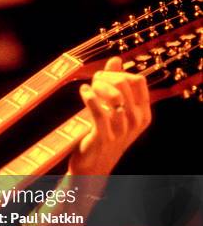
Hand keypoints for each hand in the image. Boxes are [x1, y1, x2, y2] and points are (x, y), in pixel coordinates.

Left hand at [68, 56, 151, 174]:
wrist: (94, 165)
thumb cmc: (103, 133)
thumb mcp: (113, 109)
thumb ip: (115, 84)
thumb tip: (116, 59)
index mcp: (143, 113)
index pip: (138, 81)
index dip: (119, 73)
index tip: (103, 77)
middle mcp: (136, 121)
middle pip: (126, 84)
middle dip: (106, 77)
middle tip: (93, 82)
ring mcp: (122, 130)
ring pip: (114, 95)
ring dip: (98, 87)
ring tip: (88, 88)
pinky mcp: (104, 137)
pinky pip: (99, 111)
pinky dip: (89, 97)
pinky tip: (83, 91)